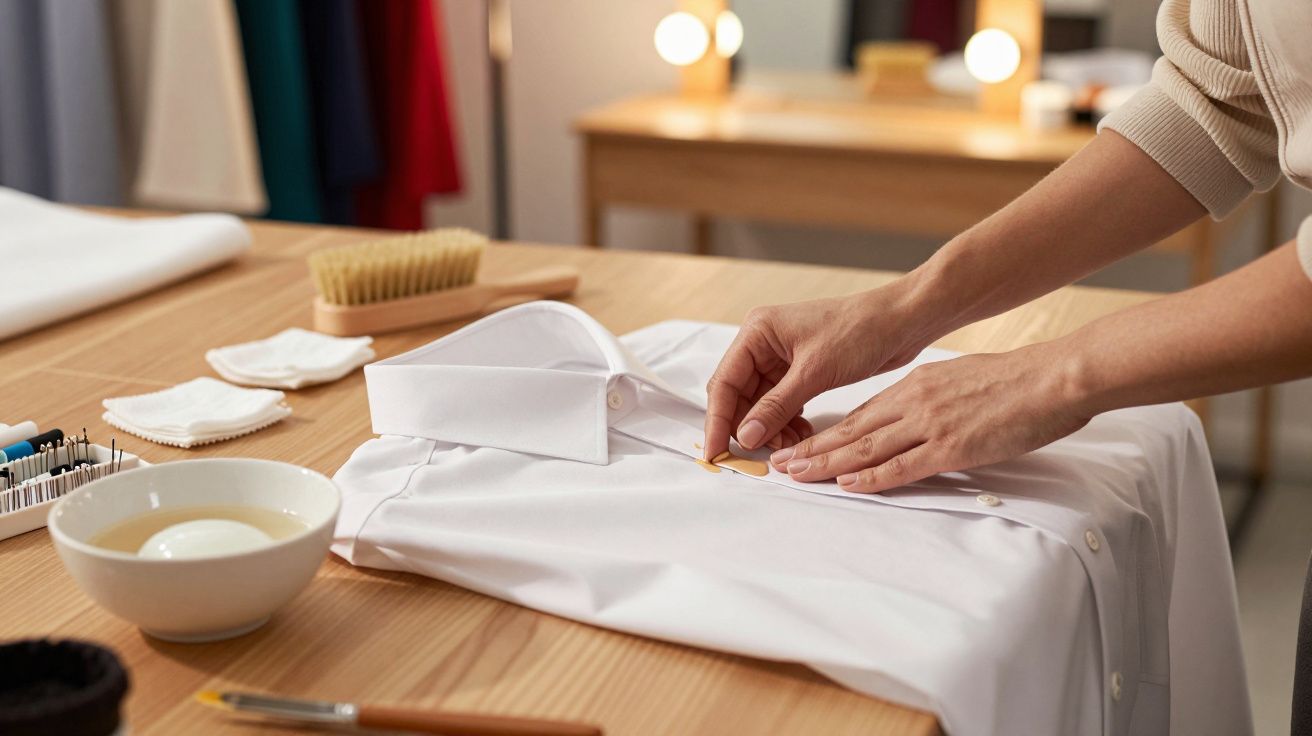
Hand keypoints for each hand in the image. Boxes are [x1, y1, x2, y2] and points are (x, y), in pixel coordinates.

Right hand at [703, 285, 935, 459]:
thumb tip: (746, 436)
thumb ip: (775, 406)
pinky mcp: (800, 370)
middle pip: (738, 395)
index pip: (724, 382)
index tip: (716, 452)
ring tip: (790, 445)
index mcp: (757, 332)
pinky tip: (801, 434)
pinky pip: (780, 402)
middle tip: (761, 455)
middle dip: (748, 426)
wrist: (901, 321)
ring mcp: (781, 357)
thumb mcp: (814, 372)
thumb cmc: (859, 331)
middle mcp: (763, 343)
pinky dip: (786, 421)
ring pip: (760, 403)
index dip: (718, 420)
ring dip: (770, 428)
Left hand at [770, 344, 1093, 491]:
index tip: (801, 446)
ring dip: (826, 464)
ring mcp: (929, 424)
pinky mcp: (950, 446)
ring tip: (795, 475)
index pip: (861, 414)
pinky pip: (901, 465)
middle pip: (852, 431)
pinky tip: (845, 483)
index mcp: (915, 385)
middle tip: (779, 465)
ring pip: (865, 447)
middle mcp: (913, 402)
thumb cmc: (1014, 381)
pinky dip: (870, 476)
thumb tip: (912, 419)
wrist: (1051, 377)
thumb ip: (931, 400)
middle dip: (812, 450)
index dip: (828, 434)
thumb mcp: (959, 381)